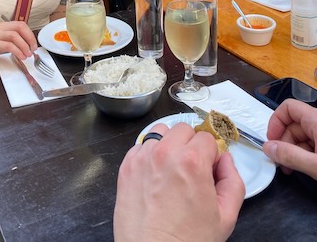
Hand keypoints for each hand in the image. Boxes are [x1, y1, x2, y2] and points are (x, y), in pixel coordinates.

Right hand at [0, 20, 36, 64]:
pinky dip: (18, 51)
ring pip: (15, 36)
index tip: (33, 43)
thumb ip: (10, 40)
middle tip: (33, 48)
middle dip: (30, 38)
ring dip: (24, 46)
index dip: (30, 33)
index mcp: (2, 26)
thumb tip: (25, 44)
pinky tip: (20, 57)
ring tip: (27, 54)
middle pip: (20, 27)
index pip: (21, 24)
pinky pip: (9, 46)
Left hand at [114, 123, 244, 241]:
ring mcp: (143, 158)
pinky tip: (155, 176)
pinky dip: (149, 155)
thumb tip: (225, 160)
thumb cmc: (186, 240)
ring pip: (160, 133)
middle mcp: (166, 153)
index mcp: (192, 161)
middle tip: (191, 168)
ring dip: (168, 145)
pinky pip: (141, 146)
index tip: (208, 168)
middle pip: (183, 130)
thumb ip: (233, 180)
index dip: (211, 154)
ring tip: (171, 170)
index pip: (207, 137)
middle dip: (190, 145)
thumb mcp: (226, 216)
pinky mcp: (127, 166)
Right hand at [263, 99, 316, 179]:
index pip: (288, 107)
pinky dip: (303, 154)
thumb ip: (291, 156)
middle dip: (282, 141)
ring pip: (302, 135)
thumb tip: (269, 149)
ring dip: (292, 150)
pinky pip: (312, 143)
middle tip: (279, 161)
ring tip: (290, 169)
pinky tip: (302, 167)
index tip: (271, 141)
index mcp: (316, 119)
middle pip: (293, 123)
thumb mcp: (315, 165)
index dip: (276, 122)